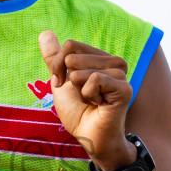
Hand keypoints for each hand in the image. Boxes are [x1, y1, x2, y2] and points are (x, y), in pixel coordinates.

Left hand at [38, 30, 136, 169]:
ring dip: (79, 90)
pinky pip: (94, 80)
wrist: (90, 137)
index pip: (70, 45)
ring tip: (92, 101)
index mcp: (100, 58)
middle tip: (82, 96)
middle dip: (67, 80)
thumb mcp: (61, 81)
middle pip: (72, 55)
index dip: (58, 66)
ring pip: (81, 70)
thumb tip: (45, 32)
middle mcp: (113, 62)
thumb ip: (54, 58)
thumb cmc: (78, 112)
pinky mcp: (124, 88)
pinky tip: (99, 105)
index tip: (63, 85)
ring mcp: (120, 74)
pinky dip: (88, 96)